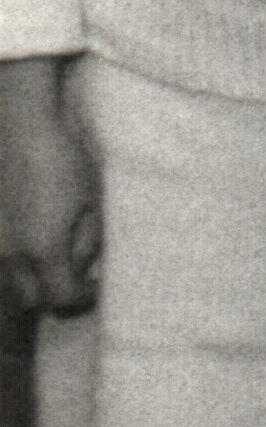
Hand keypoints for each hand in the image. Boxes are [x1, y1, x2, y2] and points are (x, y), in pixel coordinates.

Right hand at [0, 55, 99, 315]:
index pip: (61, 299)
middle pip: (31, 298)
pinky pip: (0, 258)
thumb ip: (87, 241)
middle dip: (53, 292)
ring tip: (49, 254)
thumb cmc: (64, 158)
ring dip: (30, 277)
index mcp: (43, 250)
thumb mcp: (90, 200)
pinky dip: (13, 258)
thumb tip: (84, 266)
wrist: (19, 126)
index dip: (82, 298)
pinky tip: (28, 235)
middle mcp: (9, 255)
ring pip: (10, 281)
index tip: (94, 285)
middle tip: (72, 273)